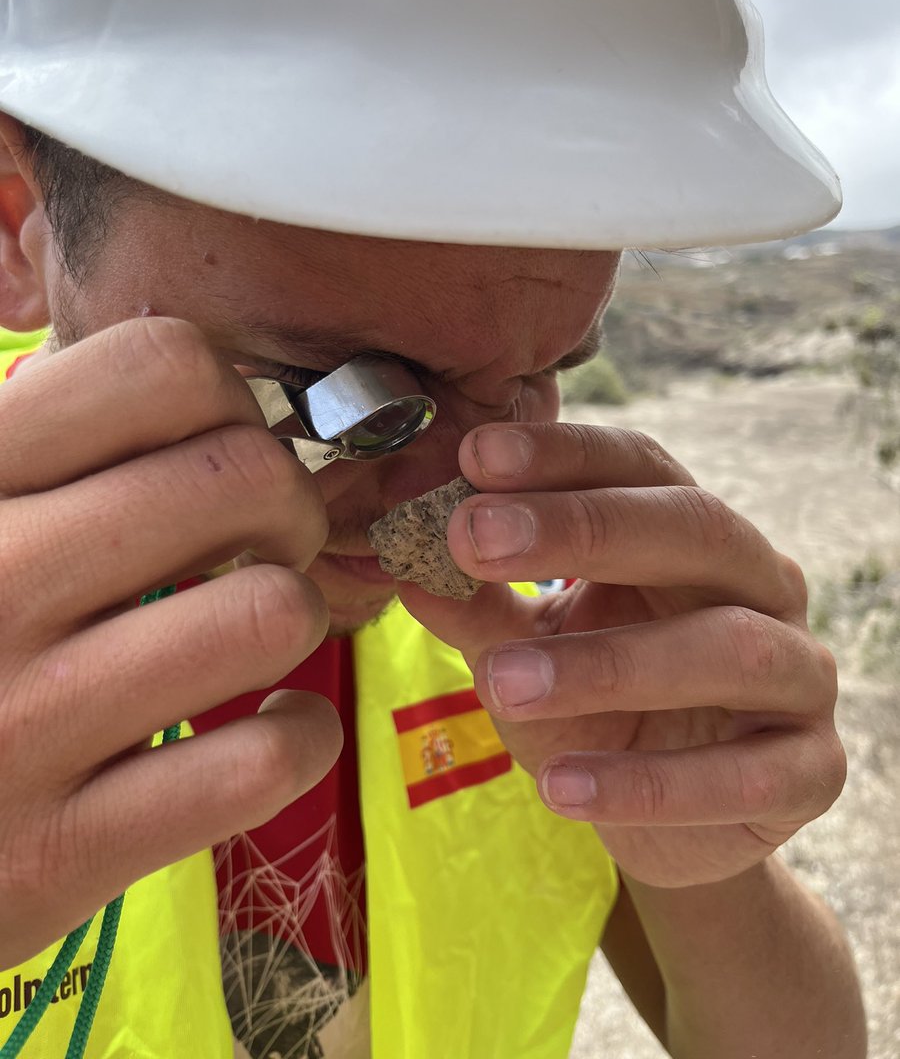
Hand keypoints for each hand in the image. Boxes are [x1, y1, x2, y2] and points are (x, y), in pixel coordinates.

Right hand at [0, 318, 340, 966]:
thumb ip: (52, 445)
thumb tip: (207, 387)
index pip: (160, 365)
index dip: (230, 404)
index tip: (218, 452)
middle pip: (243, 477)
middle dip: (290, 508)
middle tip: (262, 547)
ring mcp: (20, 723)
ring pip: (268, 612)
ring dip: (293, 618)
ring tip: (250, 634)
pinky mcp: (57, 851)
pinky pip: (263, 762)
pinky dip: (299, 738)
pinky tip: (266, 728)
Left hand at [399, 422, 845, 888]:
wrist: (668, 824)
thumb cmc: (598, 712)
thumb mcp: (527, 653)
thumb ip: (478, 609)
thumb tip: (408, 564)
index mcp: (692, 537)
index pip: (641, 467)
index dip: (563, 456)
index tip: (476, 454)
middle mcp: (761, 585)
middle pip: (696, 529)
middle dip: (583, 528)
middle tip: (473, 536)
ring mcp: (799, 674)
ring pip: (729, 648)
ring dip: (610, 663)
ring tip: (501, 683)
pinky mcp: (813, 770)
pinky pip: (747, 775)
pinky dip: (651, 784)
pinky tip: (562, 789)